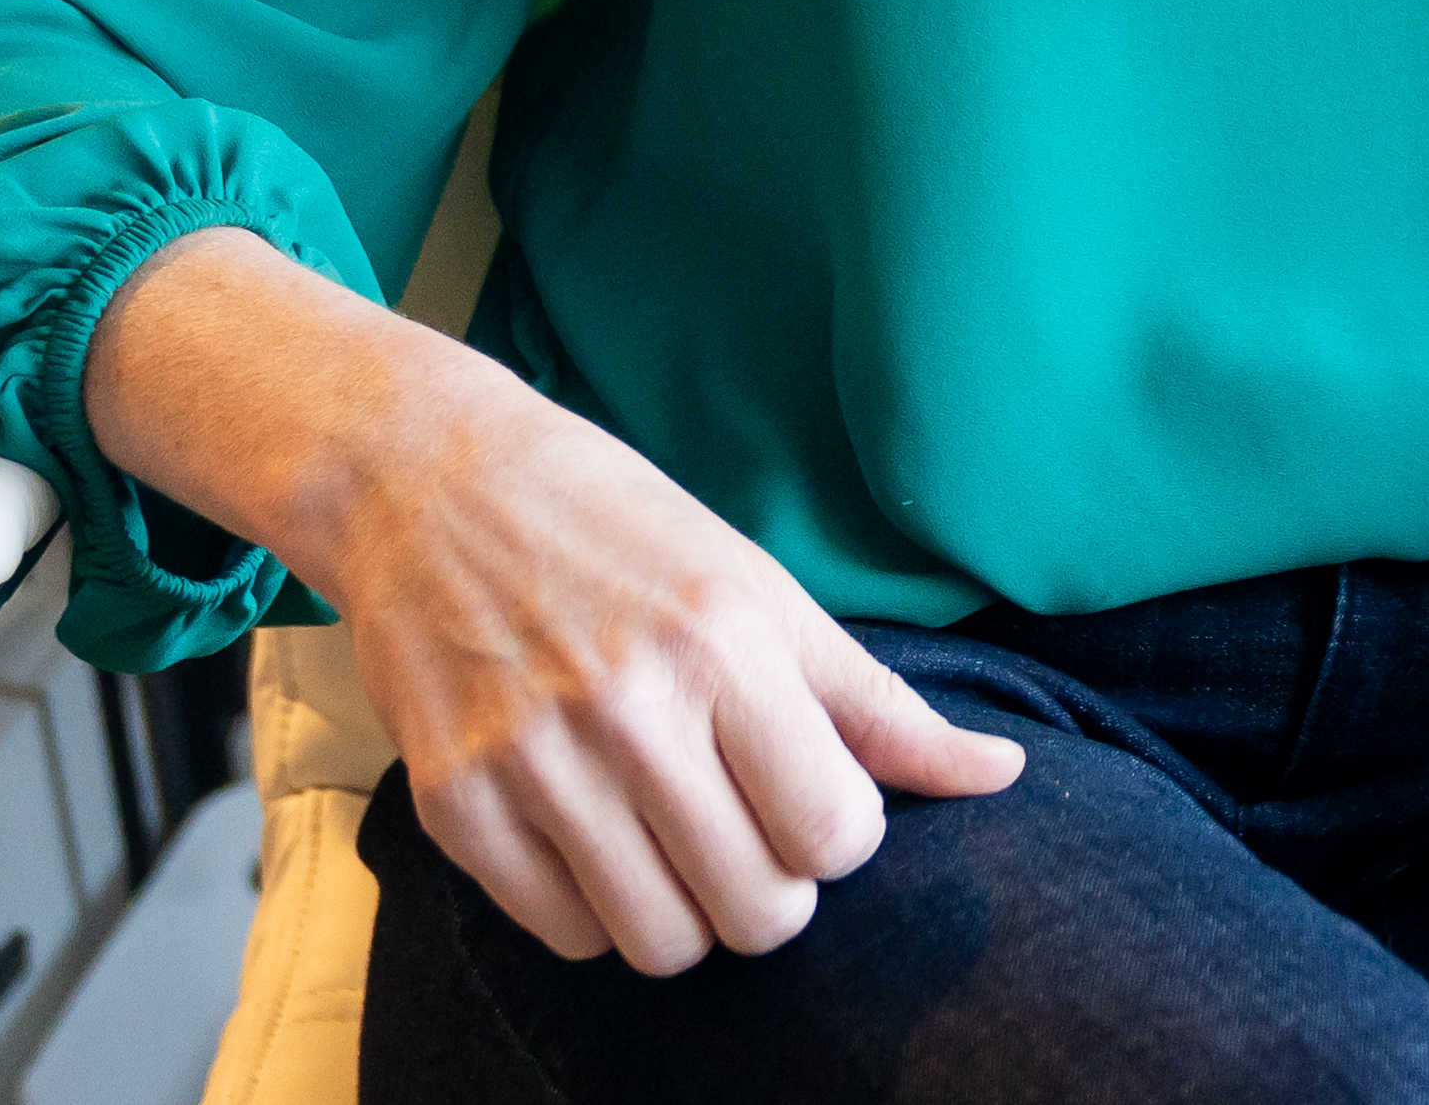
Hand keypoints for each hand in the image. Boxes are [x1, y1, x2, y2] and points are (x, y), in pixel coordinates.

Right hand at [83, 228, 1022, 971]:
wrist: (429, 484)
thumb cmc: (618, 529)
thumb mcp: (764, 591)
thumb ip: (879, 704)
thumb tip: (1000, 773)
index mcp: (727, 646)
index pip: (837, 836)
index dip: (842, 833)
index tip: (813, 792)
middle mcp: (629, 712)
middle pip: (758, 911)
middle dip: (774, 888)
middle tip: (748, 829)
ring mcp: (531, 765)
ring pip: (661, 945)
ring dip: (687, 911)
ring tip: (675, 839)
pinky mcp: (453, 806)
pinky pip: (564, 935)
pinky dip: (594, 908)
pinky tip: (596, 833)